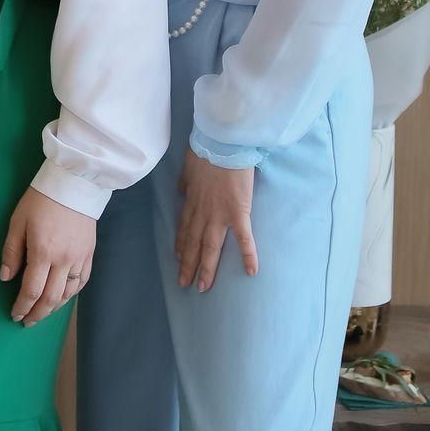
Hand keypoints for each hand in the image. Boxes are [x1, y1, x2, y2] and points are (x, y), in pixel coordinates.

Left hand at [0, 187, 96, 325]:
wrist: (74, 182)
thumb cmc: (41, 199)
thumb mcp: (17, 221)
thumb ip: (11, 252)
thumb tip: (5, 277)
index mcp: (43, 252)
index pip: (31, 290)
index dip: (22, 306)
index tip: (15, 315)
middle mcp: (63, 260)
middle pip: (51, 298)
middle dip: (37, 314)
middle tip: (27, 321)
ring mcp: (79, 258)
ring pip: (68, 294)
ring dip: (54, 308)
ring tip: (43, 312)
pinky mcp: (89, 253)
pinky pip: (82, 281)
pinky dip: (71, 294)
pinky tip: (63, 297)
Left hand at [175, 151, 256, 292]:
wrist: (222, 142)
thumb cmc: (206, 149)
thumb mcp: (188, 165)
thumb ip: (185, 180)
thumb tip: (180, 190)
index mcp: (192, 201)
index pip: (184, 228)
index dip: (181, 245)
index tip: (178, 258)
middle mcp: (203, 212)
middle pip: (193, 243)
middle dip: (188, 265)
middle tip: (184, 283)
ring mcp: (220, 214)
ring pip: (210, 247)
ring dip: (206, 268)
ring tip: (203, 287)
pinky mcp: (239, 212)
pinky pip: (244, 238)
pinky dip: (248, 255)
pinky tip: (251, 271)